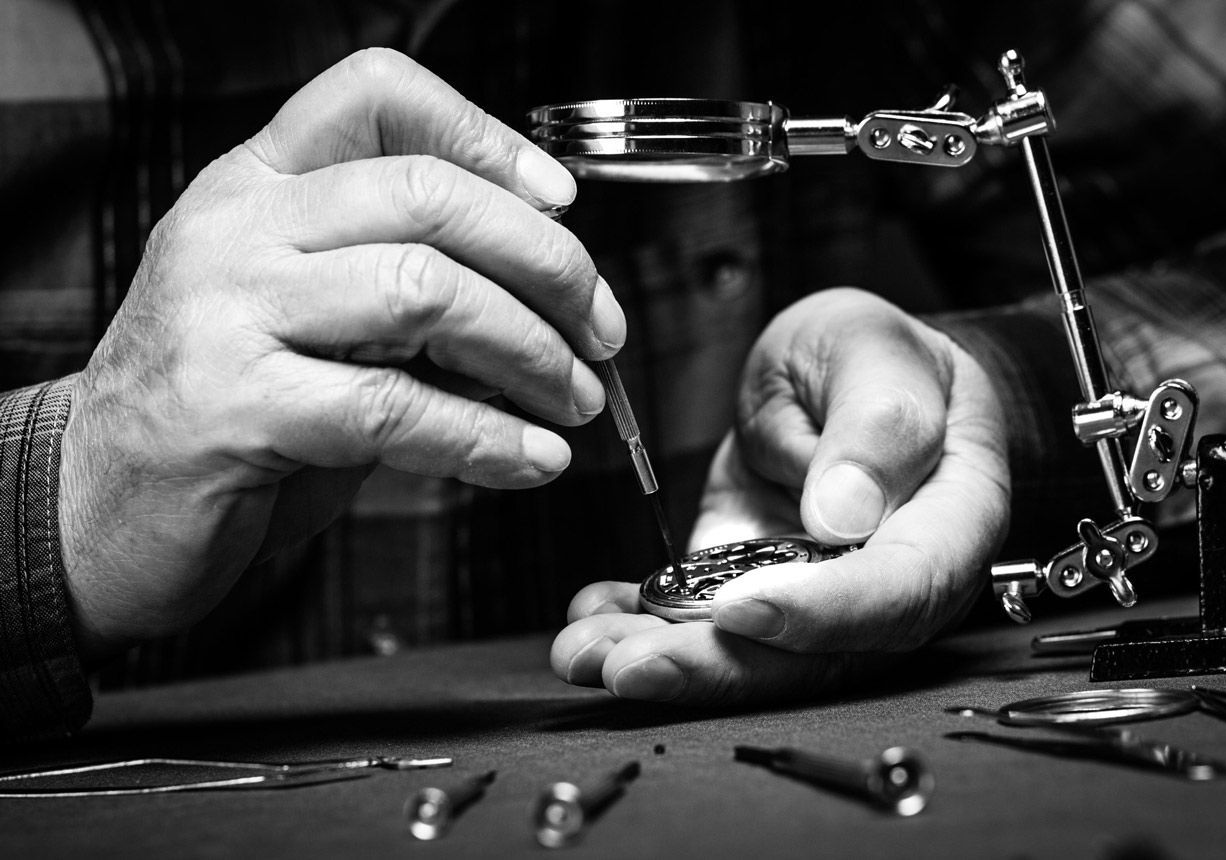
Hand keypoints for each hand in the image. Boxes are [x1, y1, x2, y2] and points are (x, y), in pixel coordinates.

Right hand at [59, 49, 624, 661]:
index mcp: (257, 185)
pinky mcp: (233, 407)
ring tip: (577, 401)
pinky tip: (533, 459)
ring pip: (427, 295)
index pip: (377, 97)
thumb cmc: (229, 406)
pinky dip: (488, 438)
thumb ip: (398, 278)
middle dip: (549, 265)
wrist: (101, 504)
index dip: (488, 138)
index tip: (562, 205)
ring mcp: (226, 312)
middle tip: (601, 331)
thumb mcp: (306, 313)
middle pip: (431, 198)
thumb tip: (547, 288)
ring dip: (532, 354)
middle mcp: (237, 228)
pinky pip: (396, 409)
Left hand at [551, 288, 1008, 704]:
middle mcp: (882, 583)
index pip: (899, 590)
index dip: (822, 614)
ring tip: (581, 652)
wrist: (839, 374)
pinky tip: (591, 615)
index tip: (742, 610)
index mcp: (947, 523)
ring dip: (659, 659)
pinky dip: (639, 623)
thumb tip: (844, 514)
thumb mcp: (877, 353)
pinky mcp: (749, 586)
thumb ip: (878, 424)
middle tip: (627, 665)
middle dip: (713, 666)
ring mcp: (811, 594)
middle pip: (811, 652)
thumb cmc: (876, 358)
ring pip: (744, 651)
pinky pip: (698, 619)